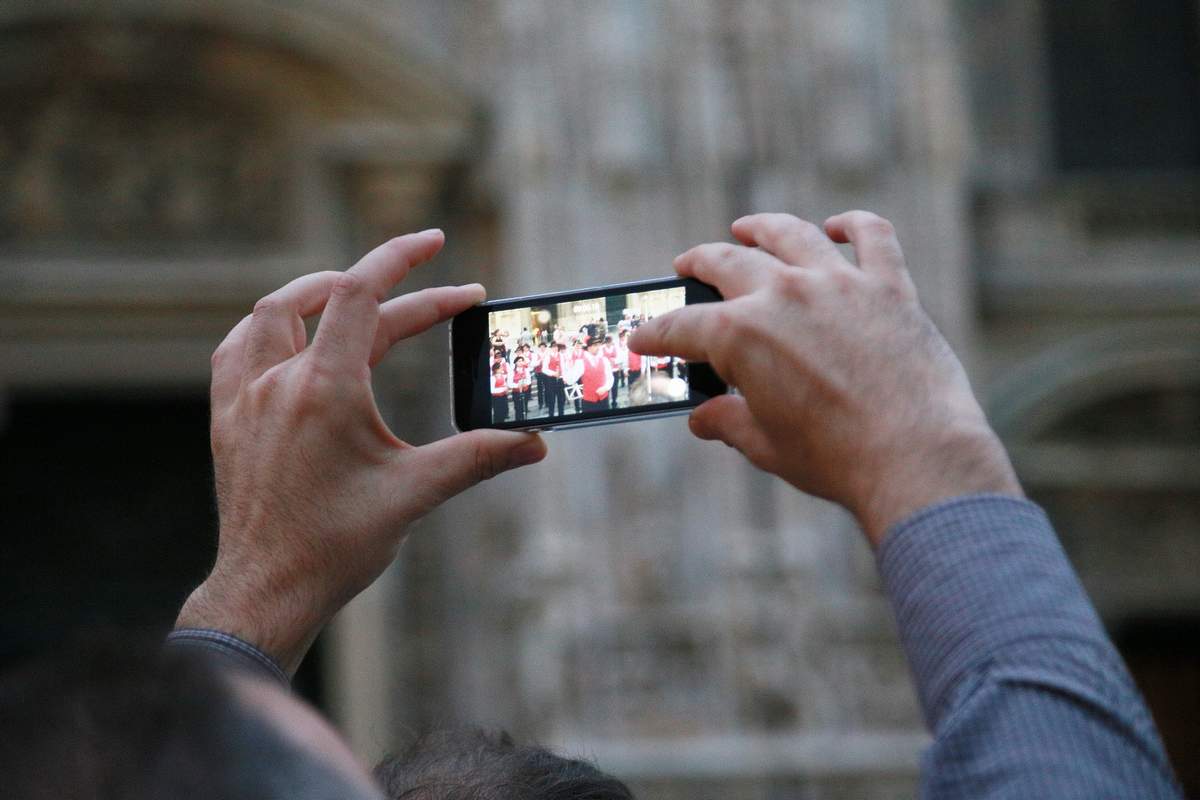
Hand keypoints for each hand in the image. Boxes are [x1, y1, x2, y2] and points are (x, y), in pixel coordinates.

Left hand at [176, 230, 546, 673]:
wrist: (267, 589)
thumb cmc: (335, 545)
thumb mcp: (415, 493)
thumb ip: (478, 457)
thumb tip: (534, 443)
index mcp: (324, 388)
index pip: (360, 294)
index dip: (400, 258)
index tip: (434, 240)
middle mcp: (277, 381)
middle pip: (332, 302)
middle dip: (392, 289)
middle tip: (444, 299)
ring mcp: (245, 397)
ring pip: (272, 314)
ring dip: (320, 293)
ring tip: (361, 294)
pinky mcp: (227, 419)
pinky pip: (239, 348)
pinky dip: (271, 327)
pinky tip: (289, 338)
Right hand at [629, 212, 1019, 545]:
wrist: (916, 457)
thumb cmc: (836, 459)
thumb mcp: (766, 446)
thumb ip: (729, 423)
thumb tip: (704, 419)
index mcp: (741, 335)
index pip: (682, 327)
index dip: (655, 333)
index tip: (642, 337)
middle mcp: (784, 294)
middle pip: (727, 264)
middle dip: (699, 264)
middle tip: (687, 268)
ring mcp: (839, 283)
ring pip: (790, 235)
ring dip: (761, 229)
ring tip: (746, 228)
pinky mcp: (890, 286)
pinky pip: (871, 236)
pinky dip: (853, 225)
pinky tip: (839, 226)